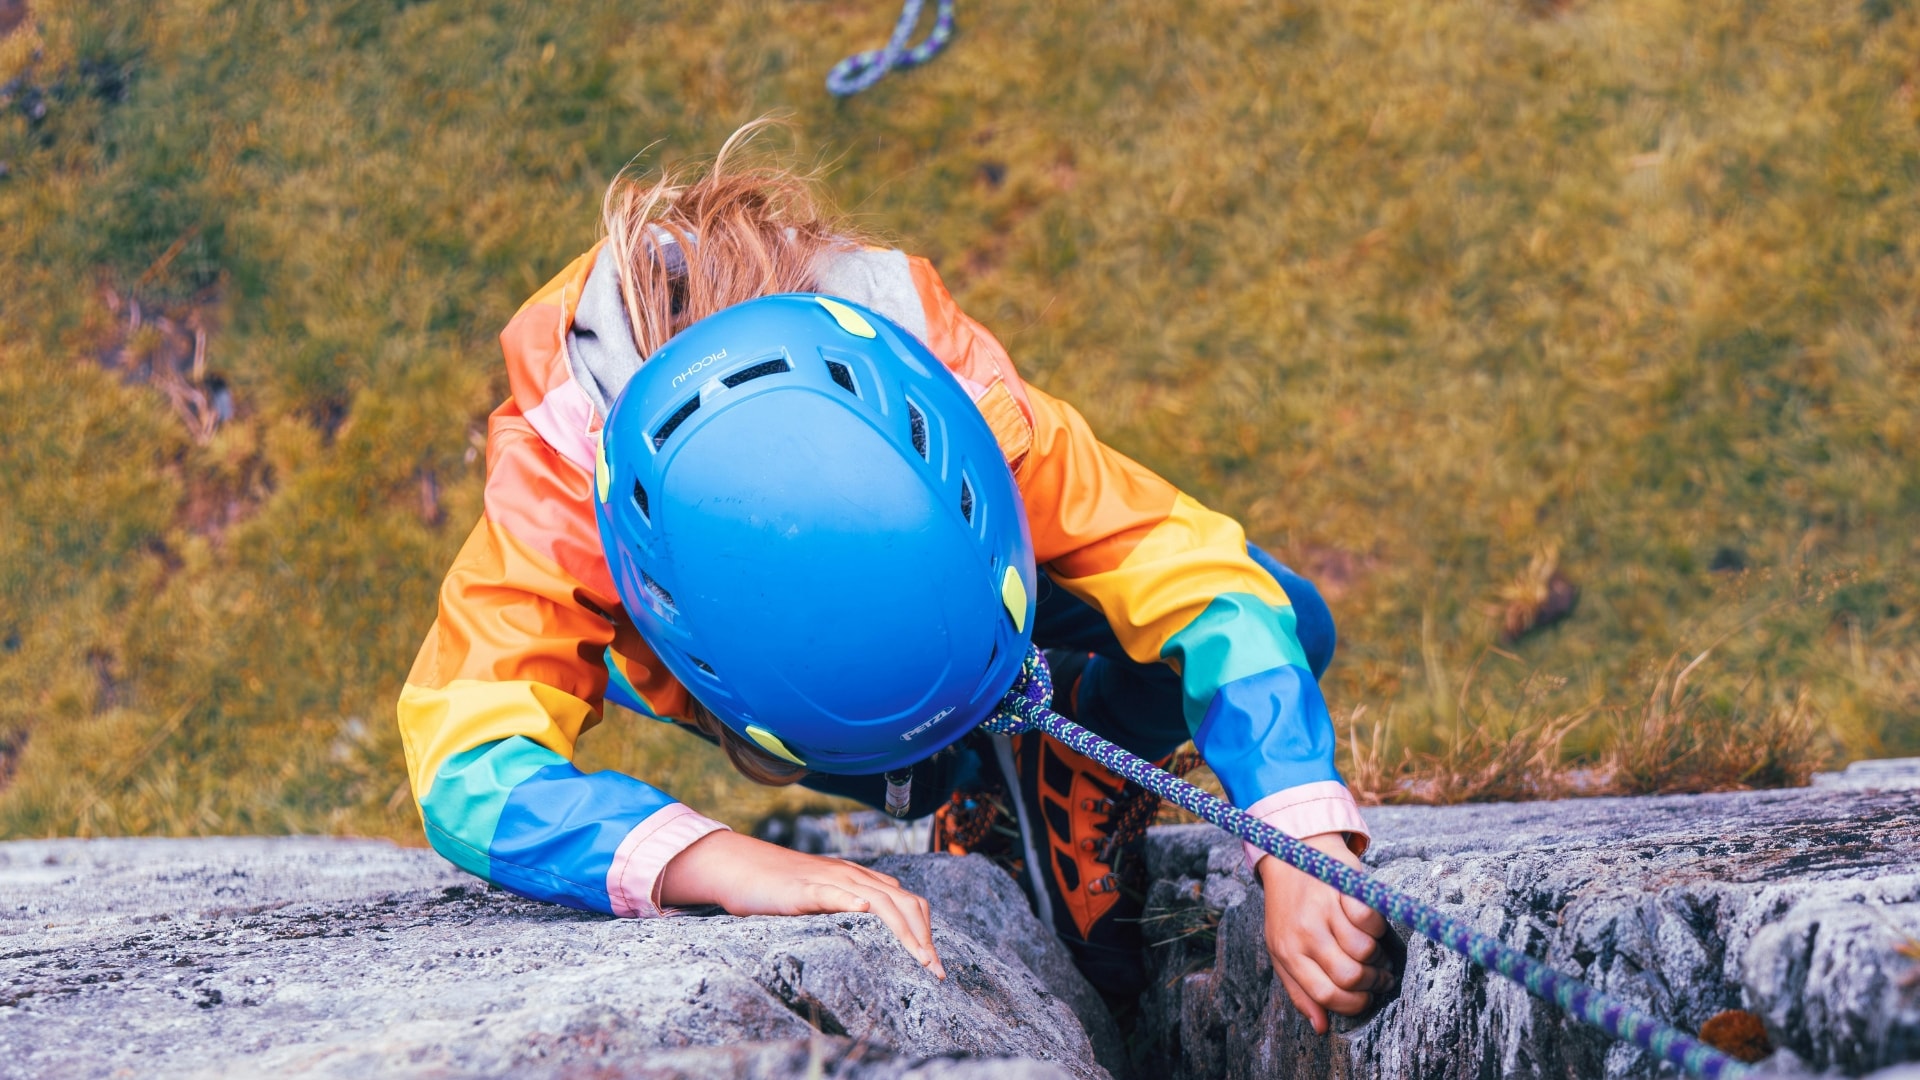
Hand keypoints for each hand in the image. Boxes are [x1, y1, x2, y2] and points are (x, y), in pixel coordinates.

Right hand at [659, 830, 944, 978]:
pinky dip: (852, 899)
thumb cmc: (780, 890)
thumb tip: (875, 938)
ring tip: (918, 957)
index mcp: (860, 882)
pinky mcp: (803, 887)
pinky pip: (832, 891)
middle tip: (935, 972)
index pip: (908, 903)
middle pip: (903, 902)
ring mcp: (828, 879)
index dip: (926, 933)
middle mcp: (852, 876)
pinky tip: (865, 910)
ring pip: (878, 900)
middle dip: (924, 938)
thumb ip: (849, 913)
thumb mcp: (823, 902)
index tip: (935, 968)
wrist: (741, 867)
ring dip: (903, 929)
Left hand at [1257, 831, 1392, 1033]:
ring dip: (1378, 956)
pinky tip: (1372, 926)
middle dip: (1372, 983)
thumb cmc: (1288, 910)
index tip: (1366, 1000)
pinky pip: (1371, 919)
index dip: (1353, 1005)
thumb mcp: (1282, 951)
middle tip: (1379, 978)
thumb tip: (1321, 1027)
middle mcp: (1304, 932)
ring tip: (1377, 954)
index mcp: (1287, 953)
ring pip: (1365, 950)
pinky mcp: (1341, 887)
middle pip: (1350, 976)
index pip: (1324, 995)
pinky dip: (1377, 926)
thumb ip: (1300, 991)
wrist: (1291, 854)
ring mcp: (1323, 909)